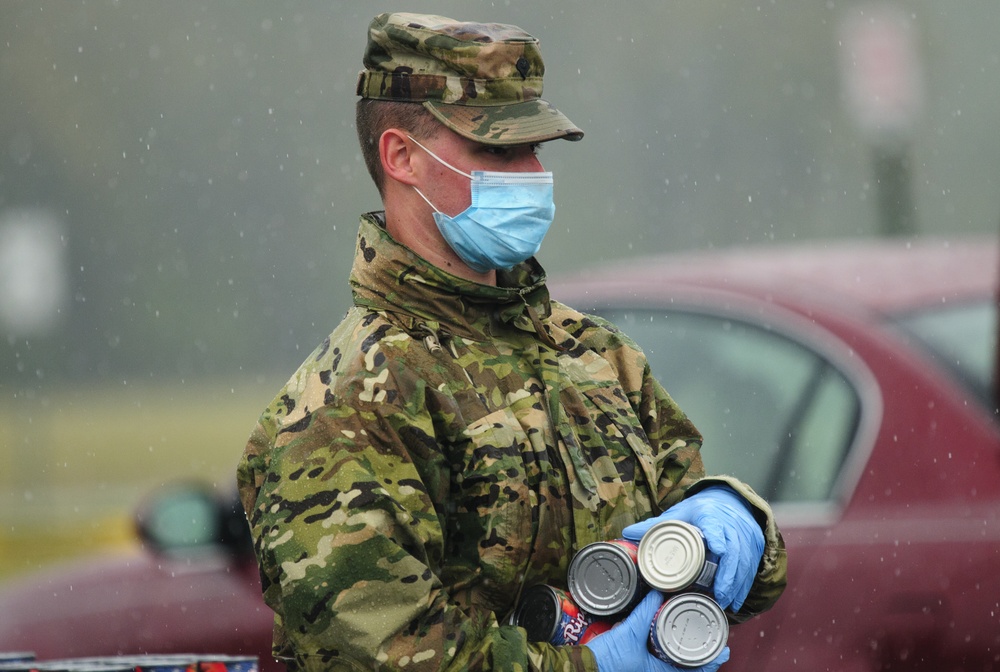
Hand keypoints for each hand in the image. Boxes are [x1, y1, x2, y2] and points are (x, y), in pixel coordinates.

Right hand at [585, 590, 729, 671]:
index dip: (712, 661)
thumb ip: (644, 612)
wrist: (584, 666)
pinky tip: (668, 640)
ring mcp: (648, 671)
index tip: (723, 649)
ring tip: (694, 638)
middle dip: (701, 656)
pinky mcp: (639, 667)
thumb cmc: (608, 659)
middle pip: (688, 670)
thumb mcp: (629, 632)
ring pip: (675, 666)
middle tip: (713, 640)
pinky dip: (669, 653)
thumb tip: (657, 593)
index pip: (696, 671)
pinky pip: (661, 662)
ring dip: (686, 655)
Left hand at [622, 486, 764, 611]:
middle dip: (728, 575)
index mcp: (709, 514)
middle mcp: (731, 524)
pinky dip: (744, 585)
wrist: (730, 502)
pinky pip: (752, 567)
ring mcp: (746, 535)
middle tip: (719, 596)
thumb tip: (627, 533)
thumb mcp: (679, 514)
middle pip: (733, 550)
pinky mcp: (755, 546)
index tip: (717, 549)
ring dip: (736, 585)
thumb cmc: (700, 511)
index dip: (718, 536)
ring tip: (725, 604)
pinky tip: (735, 600)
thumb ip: (654, 525)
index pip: (715, 524)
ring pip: (745, 562)